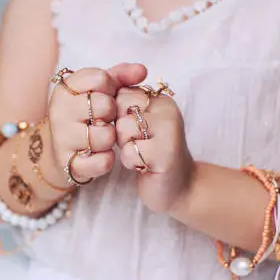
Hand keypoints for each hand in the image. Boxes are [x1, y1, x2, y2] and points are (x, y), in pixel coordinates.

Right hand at [47, 63, 146, 184]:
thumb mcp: (98, 90)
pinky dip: (107, 159)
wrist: (59, 152)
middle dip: (111, 114)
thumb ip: (120, 75)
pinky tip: (98, 154)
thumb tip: (142, 70)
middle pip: (105, 106)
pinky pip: (103, 161)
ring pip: (106, 136)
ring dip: (110, 138)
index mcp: (64, 90)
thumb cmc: (84, 116)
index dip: (110, 88)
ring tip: (100, 137)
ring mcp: (62, 140)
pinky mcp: (70, 165)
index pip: (100, 79)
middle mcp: (59, 113)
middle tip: (103, 119)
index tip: (104, 96)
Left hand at [115, 86, 195, 212]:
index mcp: (160, 99)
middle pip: (119, 108)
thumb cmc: (152, 155)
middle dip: (120, 131)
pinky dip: (131, 162)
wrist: (180, 186)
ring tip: (142, 153)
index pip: (121, 94)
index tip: (134, 131)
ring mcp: (169, 130)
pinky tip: (145, 165)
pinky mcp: (165, 153)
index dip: (117, 116)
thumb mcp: (140, 124)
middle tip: (139, 143)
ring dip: (126, 147)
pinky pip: (129, 152)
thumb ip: (125, 106)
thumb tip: (100, 97)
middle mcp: (167, 109)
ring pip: (123, 128)